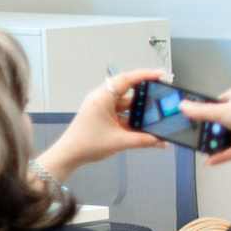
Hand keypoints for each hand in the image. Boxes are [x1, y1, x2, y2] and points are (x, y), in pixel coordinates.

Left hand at [36, 68, 169, 177]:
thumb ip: (144, 140)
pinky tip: (141, 125)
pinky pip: (120, 110)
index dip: (144, 75)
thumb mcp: (120, 142)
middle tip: (160, 91)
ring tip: (153, 113)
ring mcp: (101, 106)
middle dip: (145, 90)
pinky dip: (131, 116)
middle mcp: (101, 98)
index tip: (160, 75)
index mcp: (102, 99)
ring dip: (138, 107)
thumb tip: (161, 141)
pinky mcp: (101, 114)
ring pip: (125, 101)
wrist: (68, 155)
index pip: (126, 79)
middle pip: (127, 88)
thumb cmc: (86, 145)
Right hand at [177, 88, 230, 167]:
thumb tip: (184, 106)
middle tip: (199, 136)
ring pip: (229, 136)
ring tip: (204, 148)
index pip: (222, 100)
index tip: (200, 115)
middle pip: (223, 121)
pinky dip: (223, 154)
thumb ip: (200, 111)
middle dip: (212, 130)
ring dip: (216, 143)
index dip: (211, 107)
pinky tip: (210, 160)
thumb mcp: (220, 111)